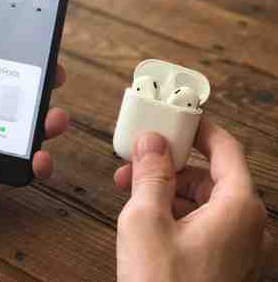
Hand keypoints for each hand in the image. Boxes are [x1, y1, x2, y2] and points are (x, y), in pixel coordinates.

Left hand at [0, 10, 68, 245]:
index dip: (9, 61)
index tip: (32, 49)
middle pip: (8, 101)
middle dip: (36, 90)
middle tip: (55, 78)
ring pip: (18, 136)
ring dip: (44, 126)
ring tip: (57, 118)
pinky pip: (13, 172)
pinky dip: (34, 167)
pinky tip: (41, 158)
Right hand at [114, 119, 271, 281]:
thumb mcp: (146, 220)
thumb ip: (151, 174)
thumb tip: (152, 142)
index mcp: (239, 208)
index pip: (226, 149)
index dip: (199, 130)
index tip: (177, 119)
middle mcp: (249, 227)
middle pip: (212, 176)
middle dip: (171, 164)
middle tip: (139, 159)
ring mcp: (239, 248)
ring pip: (205, 201)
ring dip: (168, 189)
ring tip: (132, 187)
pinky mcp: (224, 263)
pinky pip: (203, 224)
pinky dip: (176, 212)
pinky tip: (147, 214)